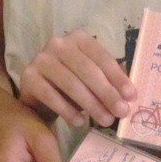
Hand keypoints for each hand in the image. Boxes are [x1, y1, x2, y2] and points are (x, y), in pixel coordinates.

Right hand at [18, 29, 136, 127]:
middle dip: (107, 93)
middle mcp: (58, 44)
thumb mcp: (92, 79)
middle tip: (121, 113)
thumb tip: (130, 94)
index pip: (102, 57)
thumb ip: (109, 80)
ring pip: (71, 83)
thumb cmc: (70, 85)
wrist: (38, 95)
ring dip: (91, 105)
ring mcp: (41, 59)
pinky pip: (51, 96)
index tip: (131, 97)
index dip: (118, 78)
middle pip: (87, 70)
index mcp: (78, 39)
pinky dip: (67, 110)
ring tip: (106, 121)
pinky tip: (80, 122)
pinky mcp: (28, 77)